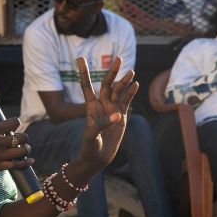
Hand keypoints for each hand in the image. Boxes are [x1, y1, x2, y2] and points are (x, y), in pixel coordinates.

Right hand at [0, 118, 32, 178]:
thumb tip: (0, 131)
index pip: (14, 122)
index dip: (16, 123)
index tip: (15, 125)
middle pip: (21, 137)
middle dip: (23, 137)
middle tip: (21, 138)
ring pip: (22, 151)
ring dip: (26, 149)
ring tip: (25, 148)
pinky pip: (17, 165)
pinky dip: (26, 163)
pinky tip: (31, 161)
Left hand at [77, 55, 138, 169]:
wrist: (97, 158)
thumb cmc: (90, 146)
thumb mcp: (92, 136)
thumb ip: (103, 124)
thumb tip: (118, 115)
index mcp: (90, 107)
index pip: (86, 85)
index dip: (84, 72)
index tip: (80, 58)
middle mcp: (101, 105)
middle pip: (107, 84)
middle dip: (112, 72)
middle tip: (118, 59)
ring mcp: (112, 110)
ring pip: (118, 92)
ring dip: (124, 81)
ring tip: (131, 71)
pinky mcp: (121, 117)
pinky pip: (126, 102)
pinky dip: (131, 93)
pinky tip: (136, 84)